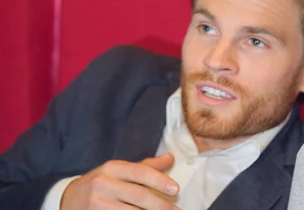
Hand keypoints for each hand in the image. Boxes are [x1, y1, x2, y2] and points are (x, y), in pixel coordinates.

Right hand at [61, 153, 179, 209]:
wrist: (67, 200)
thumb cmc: (102, 184)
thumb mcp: (119, 171)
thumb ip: (145, 167)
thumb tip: (170, 158)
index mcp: (112, 168)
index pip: (140, 172)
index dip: (159, 181)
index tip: (176, 189)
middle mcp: (103, 184)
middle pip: (138, 195)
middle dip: (161, 205)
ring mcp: (96, 204)